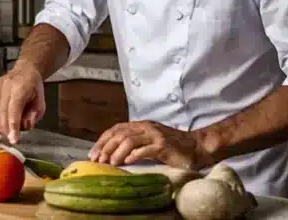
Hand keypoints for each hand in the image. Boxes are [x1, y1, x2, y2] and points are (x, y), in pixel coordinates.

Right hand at [0, 61, 44, 144]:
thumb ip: (33, 116)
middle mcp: (6, 84)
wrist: (25, 71)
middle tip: (12, 140)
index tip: (14, 140)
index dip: (13, 126)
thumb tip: (24, 126)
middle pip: (3, 112)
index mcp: (21, 86)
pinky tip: (4, 123)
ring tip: (10, 131)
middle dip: (7, 129)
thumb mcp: (40, 103)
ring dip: (2, 125)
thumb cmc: (34, 88)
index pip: (14, 109)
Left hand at [89, 121, 210, 169]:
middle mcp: (146, 127)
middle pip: (120, 134)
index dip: (102, 141)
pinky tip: (127, 162)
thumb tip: (111, 154)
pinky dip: (134, 155)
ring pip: (130, 140)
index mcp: (140, 125)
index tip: (93, 154)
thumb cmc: (171, 147)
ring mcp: (155, 135)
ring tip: (110, 163)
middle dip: (106, 147)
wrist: (195, 147)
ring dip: (117, 152)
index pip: (115, 129)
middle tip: (98, 160)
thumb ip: (134, 143)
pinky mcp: (164, 146)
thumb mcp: (149, 141)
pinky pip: (146, 149)